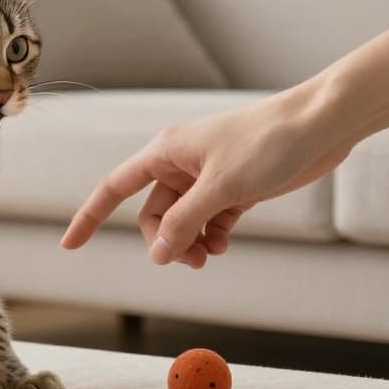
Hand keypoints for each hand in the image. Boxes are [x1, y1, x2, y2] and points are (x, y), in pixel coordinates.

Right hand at [59, 85, 351, 267]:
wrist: (319, 126)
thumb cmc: (268, 143)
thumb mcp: (221, 188)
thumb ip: (185, 222)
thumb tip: (157, 254)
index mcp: (165, 152)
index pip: (114, 188)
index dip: (89, 217)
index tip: (69, 245)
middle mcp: (181, 164)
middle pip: (154, 215)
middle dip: (166, 241)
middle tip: (194, 262)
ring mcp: (208, 177)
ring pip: (183, 221)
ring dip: (191, 244)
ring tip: (213, 256)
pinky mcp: (235, 187)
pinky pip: (209, 221)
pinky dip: (212, 237)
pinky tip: (225, 245)